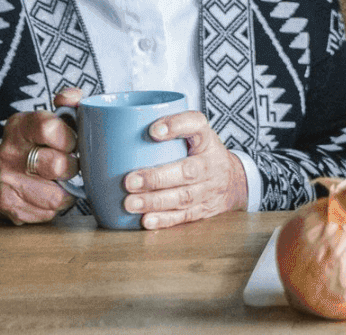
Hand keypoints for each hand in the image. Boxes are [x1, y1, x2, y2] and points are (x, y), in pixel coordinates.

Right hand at [0, 87, 82, 224]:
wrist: (19, 162)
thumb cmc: (48, 138)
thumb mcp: (58, 114)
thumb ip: (70, 101)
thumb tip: (73, 98)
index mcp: (20, 125)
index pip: (49, 129)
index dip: (69, 138)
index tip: (73, 143)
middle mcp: (8, 152)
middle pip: (56, 166)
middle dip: (72, 167)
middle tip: (72, 164)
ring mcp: (5, 179)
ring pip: (54, 196)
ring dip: (67, 191)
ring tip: (64, 180)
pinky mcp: (7, 204)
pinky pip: (46, 213)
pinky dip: (56, 207)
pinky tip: (53, 193)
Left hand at [121, 110, 247, 228]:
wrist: (234, 181)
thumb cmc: (200, 155)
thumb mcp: (193, 137)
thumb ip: (165, 137)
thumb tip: (111, 139)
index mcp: (206, 139)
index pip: (197, 125)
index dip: (178, 126)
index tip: (153, 130)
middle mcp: (212, 162)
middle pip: (189, 170)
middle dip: (158, 177)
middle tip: (129, 181)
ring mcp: (210, 188)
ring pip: (185, 196)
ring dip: (156, 201)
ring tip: (130, 203)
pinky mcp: (205, 209)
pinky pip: (184, 216)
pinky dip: (165, 219)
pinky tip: (146, 220)